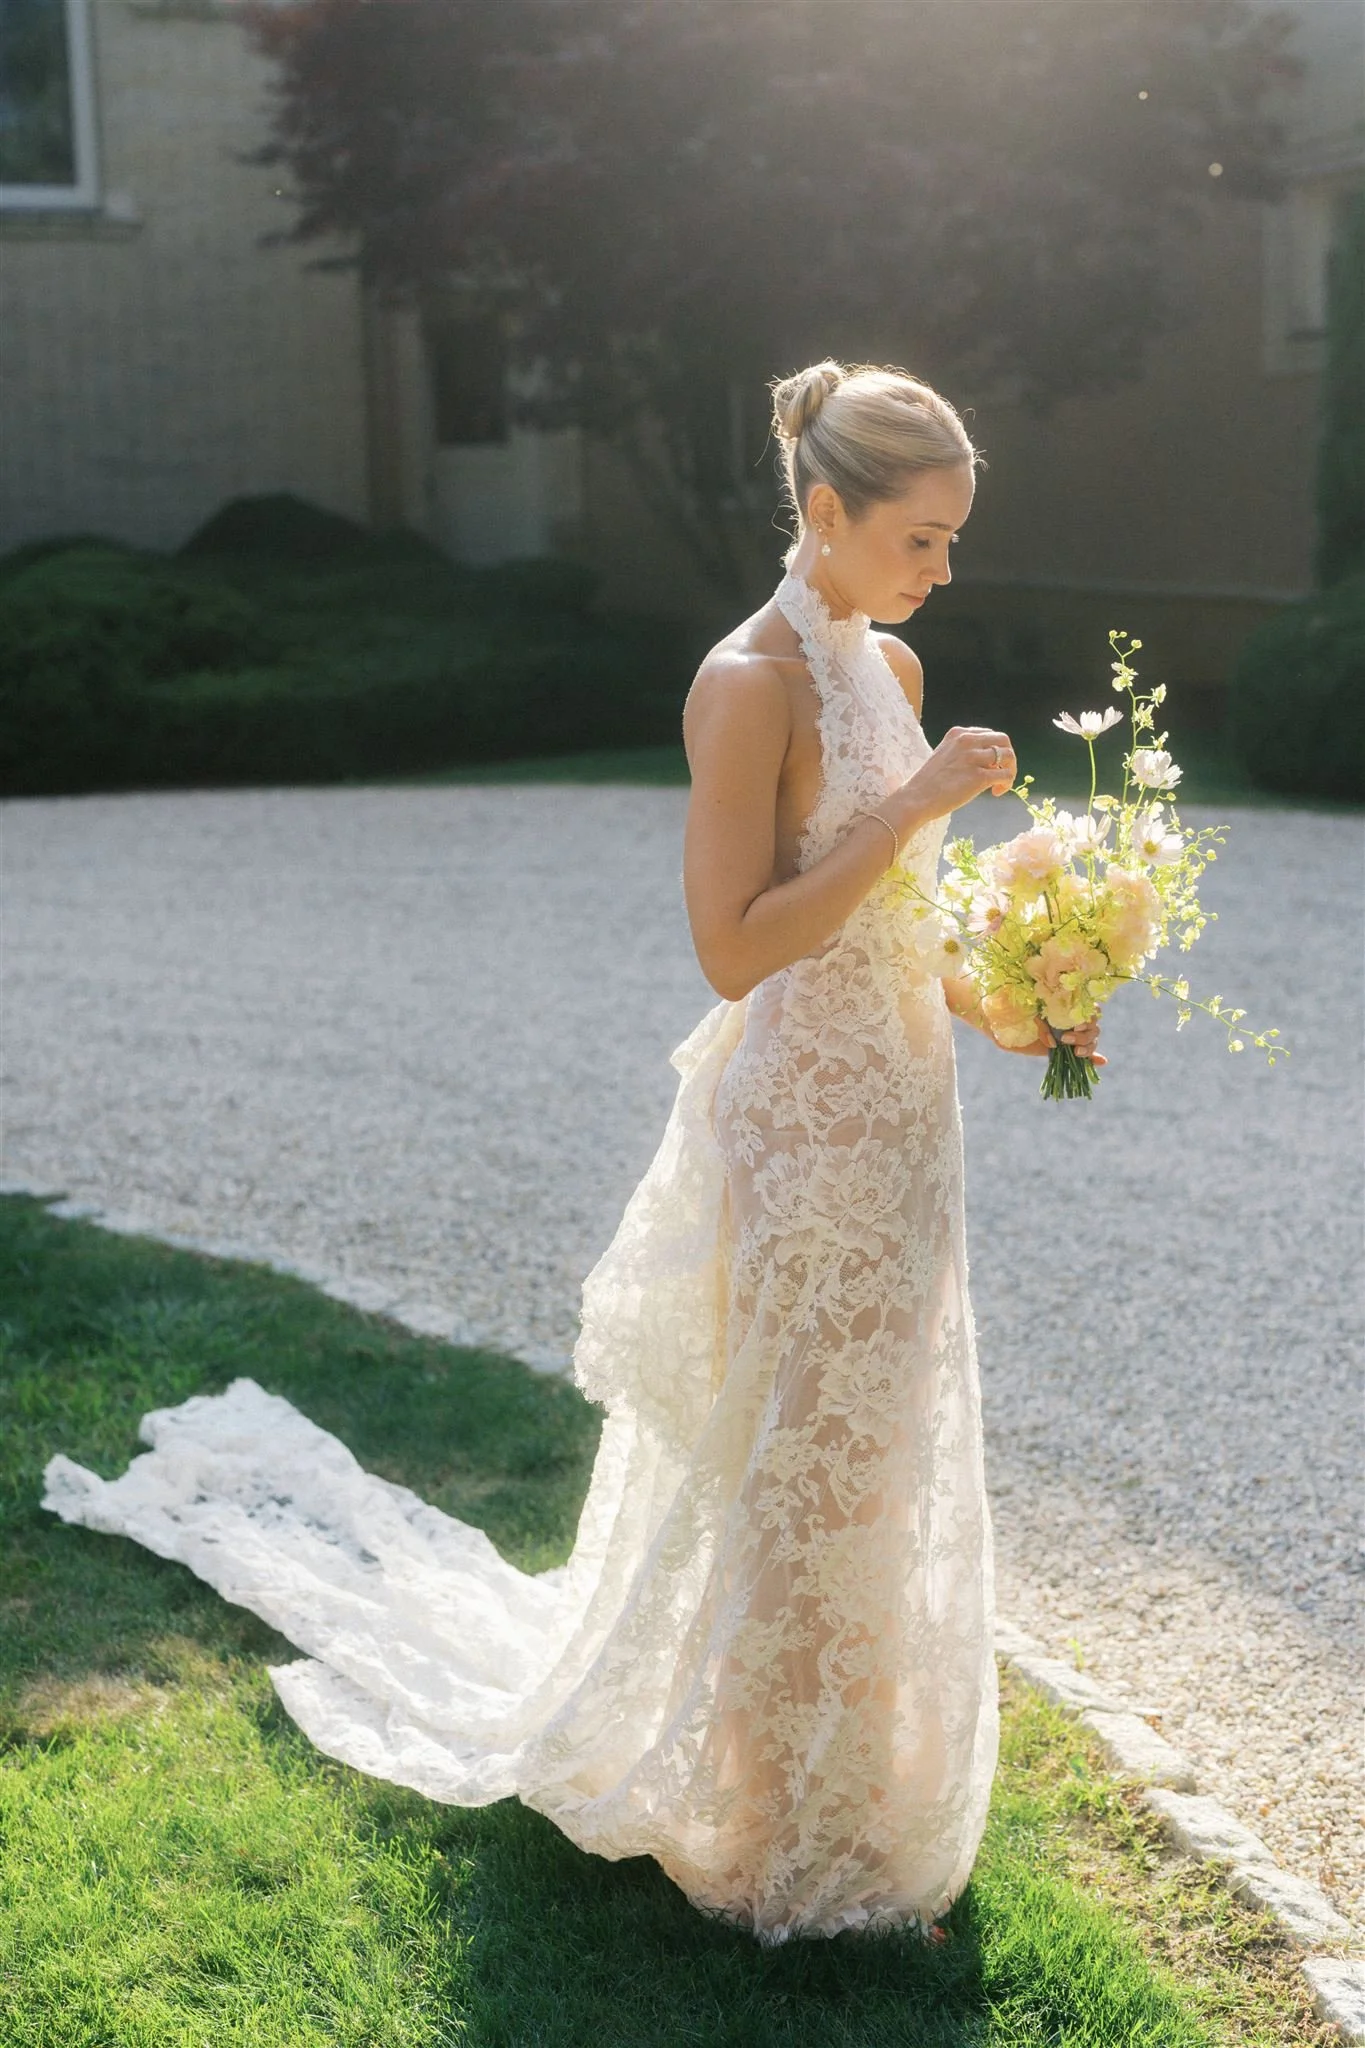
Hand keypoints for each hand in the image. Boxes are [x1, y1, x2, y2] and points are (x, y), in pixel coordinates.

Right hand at [898, 725, 1017, 818]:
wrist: (915, 799)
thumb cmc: (928, 783)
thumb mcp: (944, 756)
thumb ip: (963, 753)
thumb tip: (987, 762)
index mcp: (958, 734)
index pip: (989, 734)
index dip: (994, 750)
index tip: (990, 765)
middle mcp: (967, 741)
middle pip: (1003, 740)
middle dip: (1008, 757)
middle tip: (1002, 773)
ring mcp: (973, 758)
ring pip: (1009, 756)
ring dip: (1010, 770)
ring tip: (999, 785)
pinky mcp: (978, 776)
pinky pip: (1006, 775)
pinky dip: (1007, 783)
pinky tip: (996, 792)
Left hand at [1010, 1014, 1106, 1065]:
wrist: (1011, 1029)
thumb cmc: (1021, 1016)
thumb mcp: (1031, 1017)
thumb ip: (1042, 1026)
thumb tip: (1052, 1043)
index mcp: (1069, 1008)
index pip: (1089, 1010)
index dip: (1086, 1019)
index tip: (1075, 1026)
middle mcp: (1075, 1021)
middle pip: (1093, 1028)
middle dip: (1082, 1035)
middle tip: (1065, 1039)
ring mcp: (1075, 1036)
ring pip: (1092, 1041)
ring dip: (1087, 1047)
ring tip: (1076, 1053)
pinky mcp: (1071, 1049)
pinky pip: (1088, 1054)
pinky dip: (1094, 1058)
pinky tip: (1102, 1061)